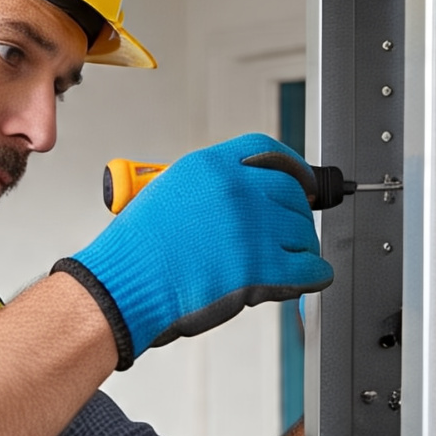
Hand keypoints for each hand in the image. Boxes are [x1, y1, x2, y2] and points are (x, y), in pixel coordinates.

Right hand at [54, 133, 332, 366]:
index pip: (268, 152)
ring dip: (299, 249)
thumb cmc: (135, 251)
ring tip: (284, 263)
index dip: (293, 167)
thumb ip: (206, 189)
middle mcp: (234, 190)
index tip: (302, 181)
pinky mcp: (261, 266)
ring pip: (302, 233)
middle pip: (291, 194)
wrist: (123, 284)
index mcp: (209, 167)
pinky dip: (312, 276)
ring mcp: (251, 227)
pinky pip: (309, 268)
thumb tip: (240, 200)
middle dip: (295, 216)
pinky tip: (304, 279)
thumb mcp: (165, 194)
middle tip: (289, 234)